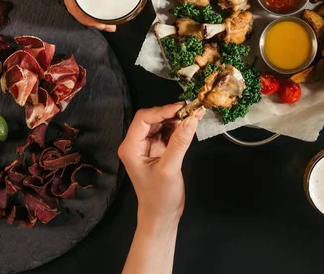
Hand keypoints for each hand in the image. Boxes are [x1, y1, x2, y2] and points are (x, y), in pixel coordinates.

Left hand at [118, 103, 201, 227]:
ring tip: (192, 119)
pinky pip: (166, 132)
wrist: (161, 216)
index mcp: (131, 147)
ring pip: (160, 124)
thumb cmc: (160, 198)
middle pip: (152, 118)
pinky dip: (177, 128)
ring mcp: (146, 147)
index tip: (183, 108)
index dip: (163, 110)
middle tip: (191, 112)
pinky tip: (188, 128)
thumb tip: (192, 119)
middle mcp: (135, 144)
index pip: (144, 118)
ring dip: (176, 120)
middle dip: (171, 114)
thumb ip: (180, 142)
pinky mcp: (157, 150)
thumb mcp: (170, 168)